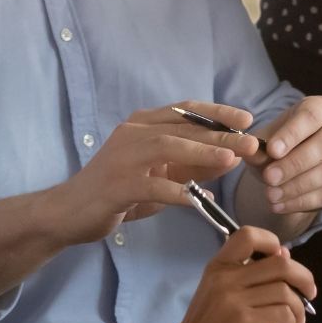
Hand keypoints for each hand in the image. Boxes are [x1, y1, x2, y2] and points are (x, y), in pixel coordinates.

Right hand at [52, 101, 258, 244]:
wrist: (69, 212)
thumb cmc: (118, 191)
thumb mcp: (159, 174)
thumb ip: (191, 166)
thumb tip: (231, 159)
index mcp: (142, 124)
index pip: (185, 110)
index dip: (217, 113)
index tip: (247, 118)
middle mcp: (132, 133)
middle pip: (182, 127)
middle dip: (220, 134)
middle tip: (252, 142)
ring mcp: (121, 157)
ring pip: (167, 147)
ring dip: (202, 152)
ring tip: (231, 159)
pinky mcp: (116, 185)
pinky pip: (151, 185)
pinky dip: (176, 191)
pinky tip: (198, 200)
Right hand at [178, 227, 316, 322]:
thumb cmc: (210, 319)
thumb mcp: (220, 289)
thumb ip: (248, 271)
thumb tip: (285, 254)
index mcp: (219, 265)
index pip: (247, 236)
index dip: (271, 241)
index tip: (283, 257)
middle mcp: (225, 279)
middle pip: (280, 264)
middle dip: (304, 278)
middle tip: (309, 292)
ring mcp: (234, 300)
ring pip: (285, 292)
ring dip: (299, 308)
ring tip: (296, 319)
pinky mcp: (245, 321)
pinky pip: (283, 313)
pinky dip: (290, 322)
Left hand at [247, 96, 321, 214]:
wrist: (289, 169)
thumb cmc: (277, 146)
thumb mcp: (263, 142)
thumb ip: (258, 147)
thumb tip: (253, 153)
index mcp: (320, 108)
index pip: (311, 116)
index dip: (292, 134)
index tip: (272, 150)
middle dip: (295, 163)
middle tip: (269, 177)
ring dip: (297, 186)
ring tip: (270, 195)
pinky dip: (302, 202)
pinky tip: (280, 205)